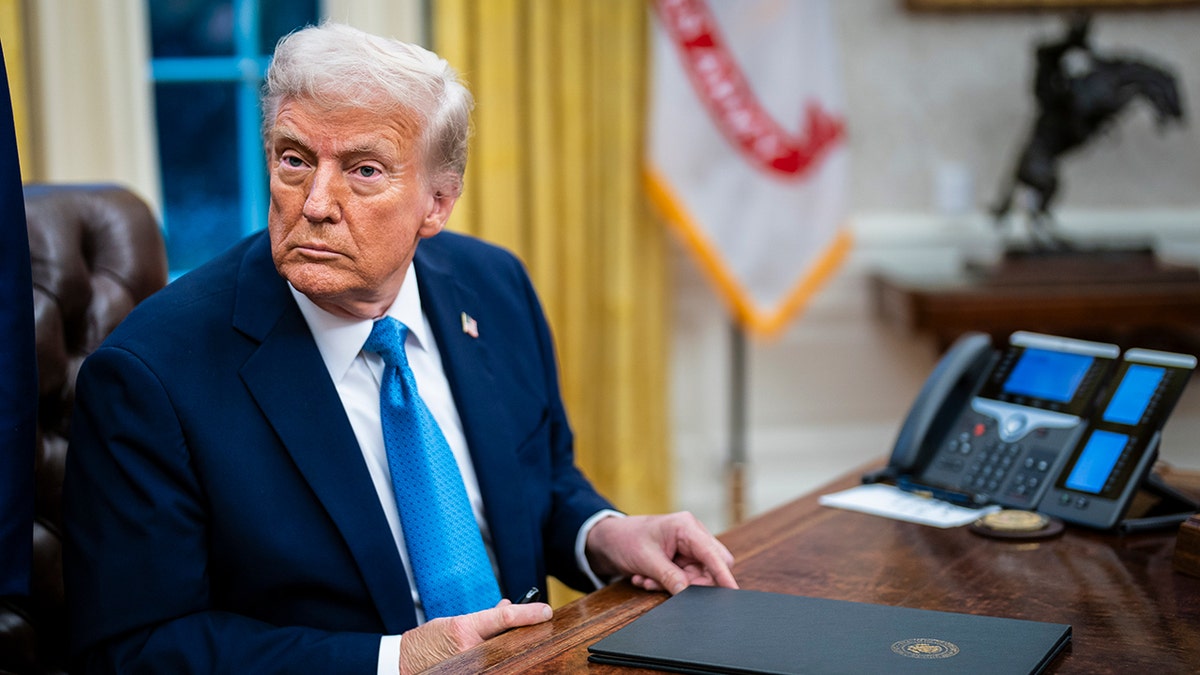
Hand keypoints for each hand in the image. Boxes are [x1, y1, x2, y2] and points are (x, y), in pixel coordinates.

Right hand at [399, 599, 551, 673]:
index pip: (504, 618)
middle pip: (508, 639)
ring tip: (515, 640)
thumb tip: (507, 608)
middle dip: (522, 632)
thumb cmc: (428, 640)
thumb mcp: (454, 622)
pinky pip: (492, 665)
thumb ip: (482, 618)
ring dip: (510, 647)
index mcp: (464, 629)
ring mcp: (470, 666)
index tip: (545, 611)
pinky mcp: (468, 672)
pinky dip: (499, 659)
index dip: (528, 613)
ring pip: (501, 654)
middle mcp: (469, 648)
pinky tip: (502, 654)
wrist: (406, 663)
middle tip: (538, 625)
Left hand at [585, 512, 737, 594]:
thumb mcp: (646, 560)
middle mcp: (692, 534)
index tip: (731, 591)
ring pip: (697, 575)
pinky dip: (669, 583)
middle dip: (691, 583)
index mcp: (686, 527)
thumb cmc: (625, 539)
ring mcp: (688, 546)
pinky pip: (686, 577)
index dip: (723, 575)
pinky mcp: (682, 557)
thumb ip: (670, 577)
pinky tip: (648, 578)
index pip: (713, 554)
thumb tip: (688, 595)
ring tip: (647, 580)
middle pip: (712, 566)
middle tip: (664, 586)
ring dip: (675, 584)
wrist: (607, 538)